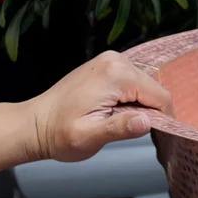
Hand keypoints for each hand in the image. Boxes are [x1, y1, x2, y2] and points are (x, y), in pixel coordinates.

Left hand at [28, 51, 171, 161]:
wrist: (35, 125)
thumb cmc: (59, 134)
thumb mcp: (89, 137)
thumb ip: (120, 128)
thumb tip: (148, 122)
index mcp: (115, 74)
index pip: (161, 96)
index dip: (162, 119)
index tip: (149, 135)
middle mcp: (116, 60)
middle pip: (155, 89)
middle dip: (149, 111)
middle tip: (126, 129)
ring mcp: (112, 60)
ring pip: (147, 86)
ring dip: (141, 106)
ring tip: (116, 120)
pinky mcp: (108, 65)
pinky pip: (135, 82)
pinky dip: (133, 99)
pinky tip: (114, 111)